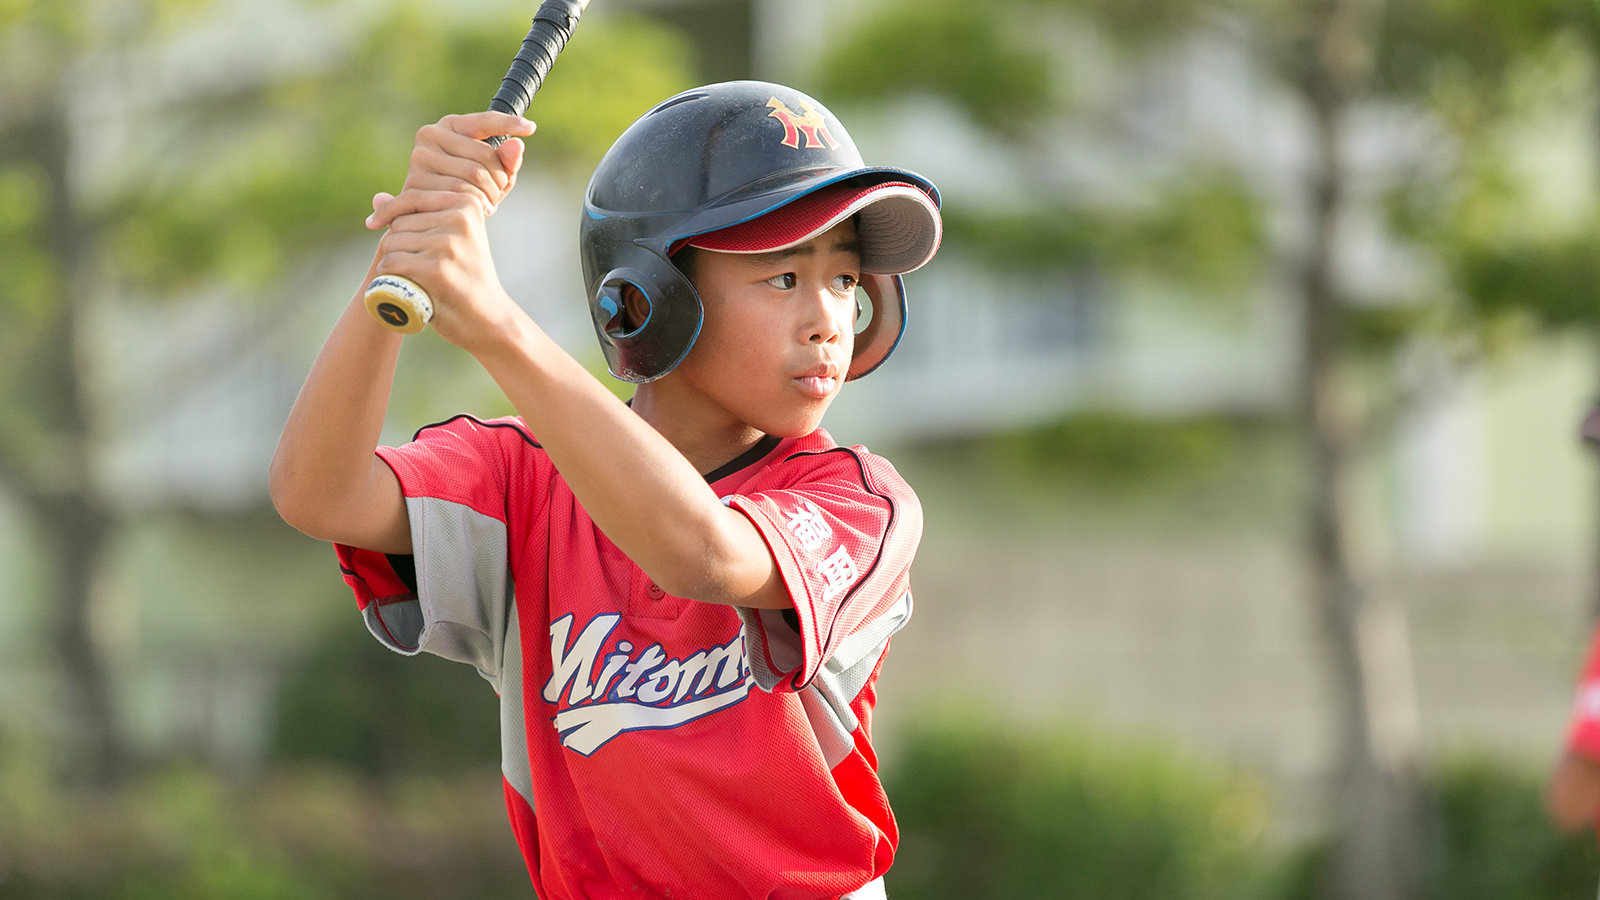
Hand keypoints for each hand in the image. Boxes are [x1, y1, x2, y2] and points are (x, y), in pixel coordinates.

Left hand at [367, 112, 535, 349]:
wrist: (488, 323)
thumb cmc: (466, 283)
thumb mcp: (450, 242)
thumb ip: (419, 216)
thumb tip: (379, 196)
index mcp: (465, 203)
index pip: (410, 198)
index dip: (390, 214)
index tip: (378, 226)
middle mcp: (461, 215)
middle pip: (399, 222)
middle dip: (394, 245)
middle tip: (408, 268)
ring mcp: (450, 241)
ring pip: (393, 243)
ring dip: (393, 265)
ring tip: (414, 282)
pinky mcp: (439, 267)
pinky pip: (394, 264)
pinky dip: (393, 280)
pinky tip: (408, 291)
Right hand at [368, 111, 534, 226]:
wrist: (434, 215)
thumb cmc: (468, 189)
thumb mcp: (493, 173)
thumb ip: (507, 159)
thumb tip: (517, 146)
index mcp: (450, 125)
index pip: (485, 121)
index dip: (509, 123)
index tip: (531, 127)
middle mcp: (430, 135)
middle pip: (483, 156)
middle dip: (500, 179)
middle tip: (499, 194)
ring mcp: (419, 158)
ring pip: (472, 176)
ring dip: (490, 195)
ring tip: (490, 204)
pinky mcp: (414, 182)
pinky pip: (458, 195)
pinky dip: (475, 206)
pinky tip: (479, 212)